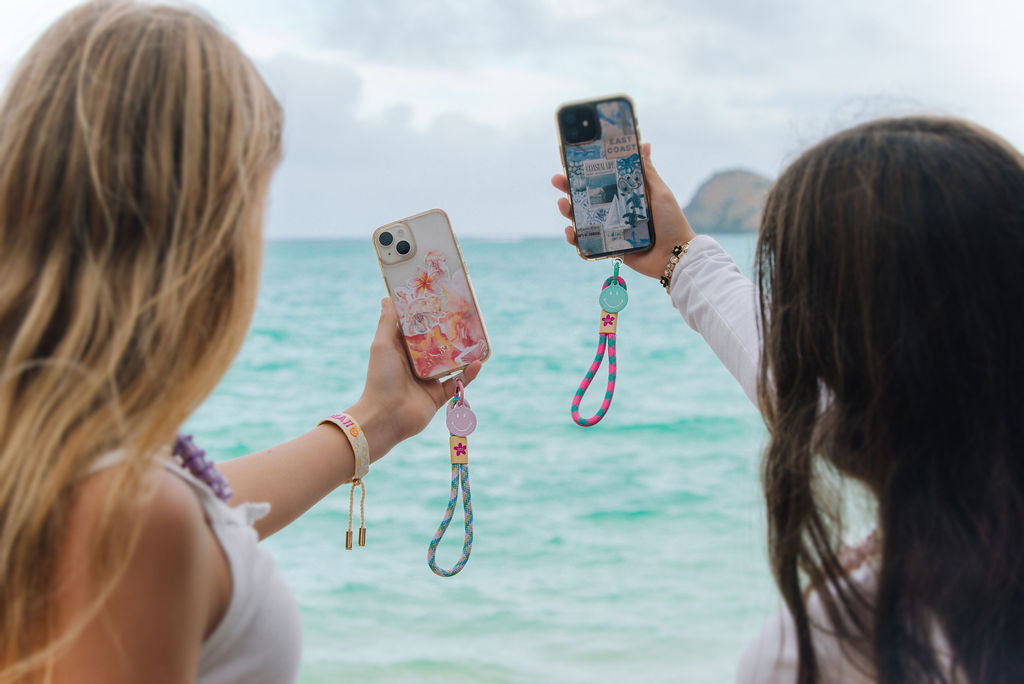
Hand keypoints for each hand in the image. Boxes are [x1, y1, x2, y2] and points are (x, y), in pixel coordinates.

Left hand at [347, 298, 481, 460]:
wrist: (385, 417)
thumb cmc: (381, 378)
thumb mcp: (382, 345)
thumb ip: (387, 322)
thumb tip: (387, 297)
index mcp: (402, 351)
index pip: (417, 330)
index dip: (428, 318)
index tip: (441, 303)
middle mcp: (416, 365)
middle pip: (437, 345)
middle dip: (450, 334)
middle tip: (465, 318)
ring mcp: (428, 381)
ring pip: (450, 363)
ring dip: (463, 353)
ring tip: (477, 339)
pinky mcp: (438, 396)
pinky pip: (457, 383)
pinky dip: (469, 375)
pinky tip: (478, 363)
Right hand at [552, 142, 696, 279]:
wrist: (676, 254)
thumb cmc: (671, 221)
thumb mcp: (659, 192)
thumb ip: (647, 171)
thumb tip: (643, 143)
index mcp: (625, 195)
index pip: (600, 179)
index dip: (584, 170)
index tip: (569, 158)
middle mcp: (615, 210)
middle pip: (586, 197)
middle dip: (569, 187)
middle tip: (557, 179)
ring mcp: (610, 229)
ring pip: (582, 218)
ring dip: (568, 211)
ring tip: (562, 203)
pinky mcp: (608, 247)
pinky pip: (586, 243)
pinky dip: (575, 237)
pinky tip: (570, 231)